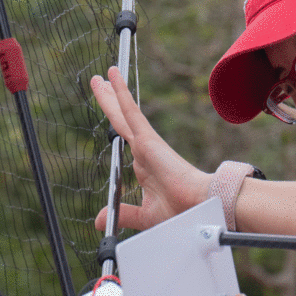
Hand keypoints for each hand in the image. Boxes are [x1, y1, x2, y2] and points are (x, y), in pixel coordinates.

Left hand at [90, 66, 210, 230]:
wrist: (199, 207)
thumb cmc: (180, 213)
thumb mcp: (143, 215)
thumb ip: (122, 214)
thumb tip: (97, 219)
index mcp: (144, 165)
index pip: (124, 138)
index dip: (116, 123)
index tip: (110, 113)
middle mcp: (144, 151)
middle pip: (120, 120)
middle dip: (108, 100)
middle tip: (98, 82)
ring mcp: (146, 143)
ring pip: (122, 112)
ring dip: (110, 93)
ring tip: (99, 76)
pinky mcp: (148, 139)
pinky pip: (130, 111)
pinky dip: (120, 92)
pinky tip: (111, 76)